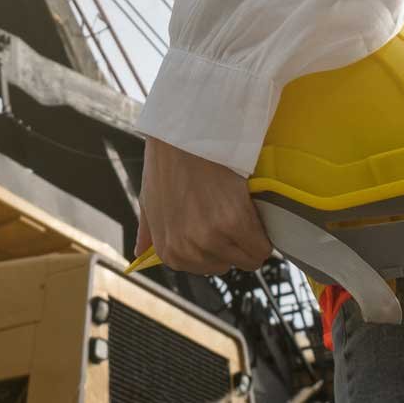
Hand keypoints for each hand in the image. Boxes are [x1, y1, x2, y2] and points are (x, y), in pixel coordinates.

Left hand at [134, 136, 274, 274]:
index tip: (219, 224)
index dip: (218, 247)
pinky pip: (262, 245)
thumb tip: (139, 253)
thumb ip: (148, 232)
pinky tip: (252, 210)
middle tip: (229, 212)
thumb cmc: (167, 161)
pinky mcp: (234, 222)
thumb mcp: (149, 199)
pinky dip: (264, 232)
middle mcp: (188, 250)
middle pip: (229, 265)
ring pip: (249, 258)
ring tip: (240, 208)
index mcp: (169, 251)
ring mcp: (211, 238)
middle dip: (233, 244)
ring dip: (250, 238)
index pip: (207, 269)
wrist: (184, 133)